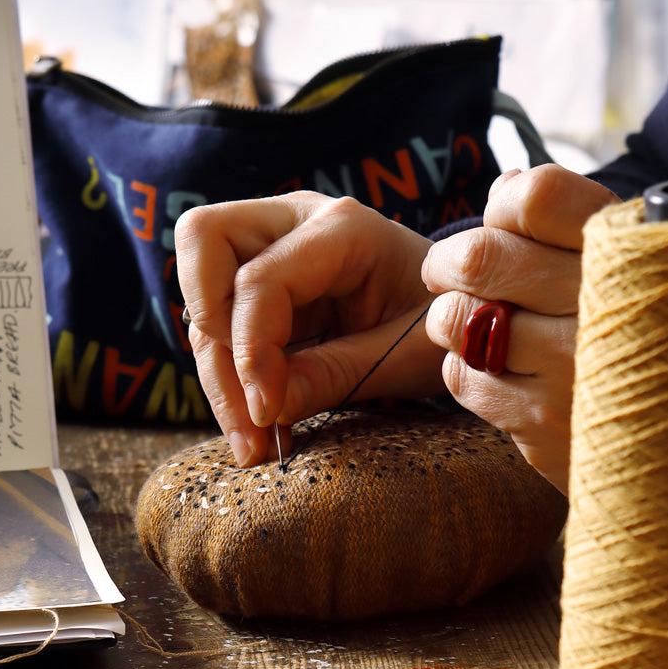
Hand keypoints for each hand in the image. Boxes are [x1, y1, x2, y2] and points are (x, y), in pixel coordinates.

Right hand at [175, 192, 445, 465]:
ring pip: (201, 295)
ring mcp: (273, 250)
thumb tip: (268, 409)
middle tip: (248, 412)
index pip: (260, 278)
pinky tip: (261, 428)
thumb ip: (337, 376)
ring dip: (217, 373)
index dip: (252, 350)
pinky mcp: (262, 288)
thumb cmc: (446, 323)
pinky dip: (229, 378)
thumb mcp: (408, 356)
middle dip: (212, 334)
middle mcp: (296, 224)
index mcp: (343, 228)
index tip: (267, 414)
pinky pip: (218, 326)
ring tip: (253, 444)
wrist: (466, 312)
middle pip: (203, 241)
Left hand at [422, 164, 618, 493]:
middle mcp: (609, 304)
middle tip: (446, 271)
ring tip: (470, 322)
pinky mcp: (546, 424)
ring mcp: (574, 368)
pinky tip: (494, 367)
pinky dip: (464, 367)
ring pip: (459, 319)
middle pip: (480, 256)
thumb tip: (503, 188)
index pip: (537, 197)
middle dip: (448, 261)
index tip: (499, 225)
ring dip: (450, 317)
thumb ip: (569, 219)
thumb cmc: (656, 331)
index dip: (503, 207)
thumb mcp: (638, 262)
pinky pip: (463, 377)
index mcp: (637, 249)